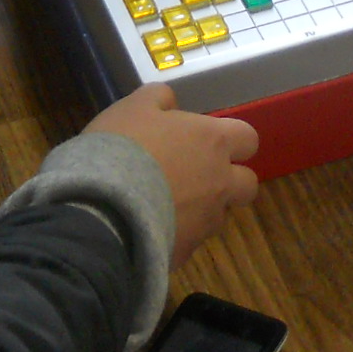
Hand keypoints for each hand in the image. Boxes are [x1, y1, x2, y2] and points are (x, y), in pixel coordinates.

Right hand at [84, 84, 261, 266]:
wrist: (104, 208)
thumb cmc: (123, 148)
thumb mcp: (134, 107)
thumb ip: (158, 99)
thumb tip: (170, 102)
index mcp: (213, 142)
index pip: (249, 139)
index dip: (234, 140)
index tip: (211, 141)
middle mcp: (220, 183)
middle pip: (248, 184)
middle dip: (230, 181)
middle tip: (197, 177)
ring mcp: (206, 221)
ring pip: (218, 216)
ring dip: (201, 210)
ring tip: (166, 206)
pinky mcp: (186, 252)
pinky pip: (189, 242)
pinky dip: (175, 236)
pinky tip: (148, 229)